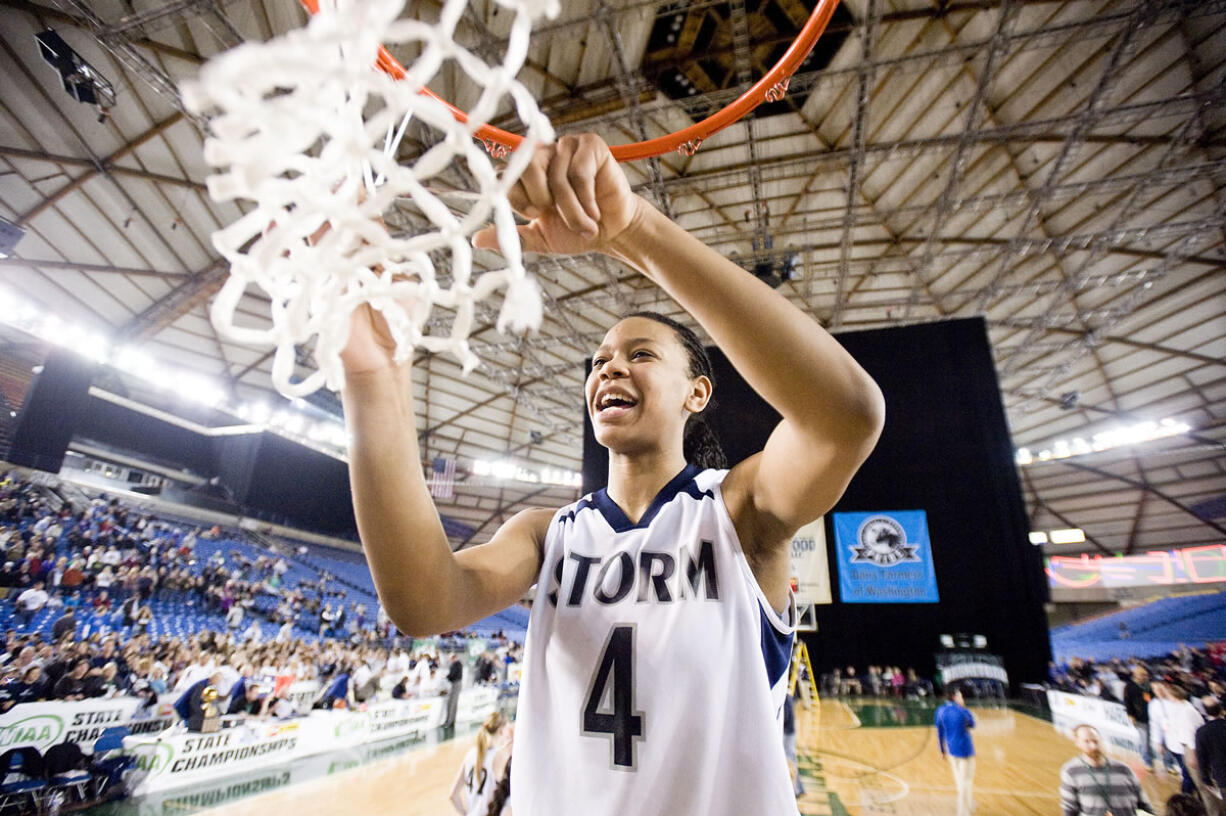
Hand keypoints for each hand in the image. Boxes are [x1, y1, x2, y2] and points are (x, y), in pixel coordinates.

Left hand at [474, 133, 647, 255]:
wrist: (613, 232)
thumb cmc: (576, 232)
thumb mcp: (540, 237)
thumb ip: (512, 236)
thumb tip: (476, 240)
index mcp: (526, 174)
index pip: (505, 175)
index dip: (517, 198)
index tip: (534, 214)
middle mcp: (543, 155)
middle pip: (526, 167)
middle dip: (540, 198)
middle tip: (555, 214)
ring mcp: (566, 147)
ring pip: (557, 177)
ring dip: (571, 210)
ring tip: (585, 226)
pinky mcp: (591, 145)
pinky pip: (580, 173)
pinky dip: (586, 200)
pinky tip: (595, 212)